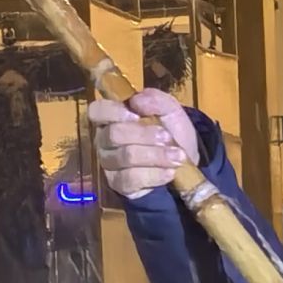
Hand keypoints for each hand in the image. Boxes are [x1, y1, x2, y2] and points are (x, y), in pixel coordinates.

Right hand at [86, 89, 200, 195]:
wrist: (184, 160)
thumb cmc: (171, 131)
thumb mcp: (170, 109)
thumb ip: (155, 99)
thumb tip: (136, 99)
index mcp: (112, 117)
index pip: (97, 110)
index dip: (114, 111)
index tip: (137, 115)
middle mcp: (104, 140)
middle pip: (114, 134)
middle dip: (145, 135)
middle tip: (167, 138)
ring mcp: (109, 163)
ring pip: (126, 157)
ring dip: (155, 156)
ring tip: (177, 156)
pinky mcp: (118, 183)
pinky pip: (131, 178)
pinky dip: (154, 175)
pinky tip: (169, 172)